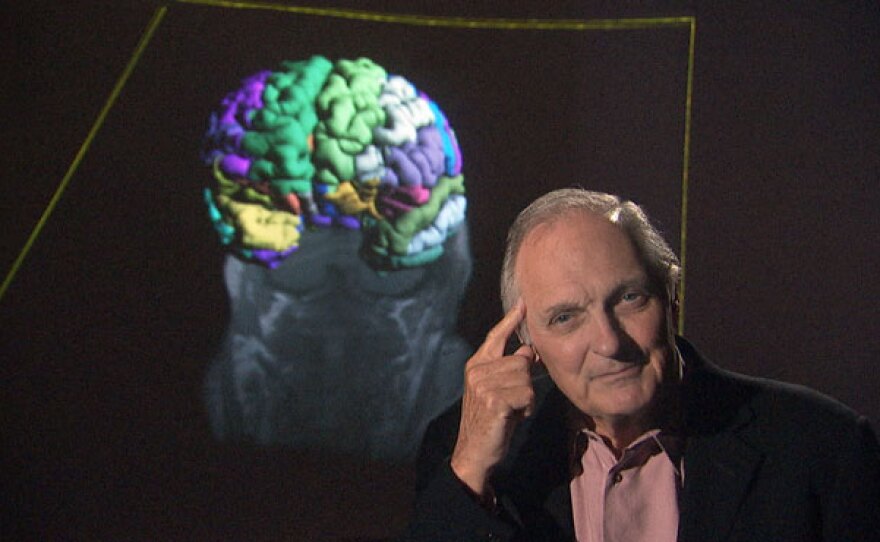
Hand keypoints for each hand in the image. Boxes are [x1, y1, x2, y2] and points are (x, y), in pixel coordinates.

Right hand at [450, 300, 537, 495]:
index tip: (523, 301)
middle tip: (513, 402)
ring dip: (527, 398)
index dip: (511, 319)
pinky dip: (527, 408)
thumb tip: (530, 351)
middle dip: (526, 383)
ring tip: (512, 410)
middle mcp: (477, 370)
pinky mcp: (494, 400)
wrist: (474, 453)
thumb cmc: (491, 421)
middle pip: (522, 360)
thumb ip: (510, 369)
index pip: (497, 336)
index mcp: (476, 364)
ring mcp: (483, 384)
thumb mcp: (498, 390)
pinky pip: (527, 394)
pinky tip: (513, 417)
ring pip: (526, 377)